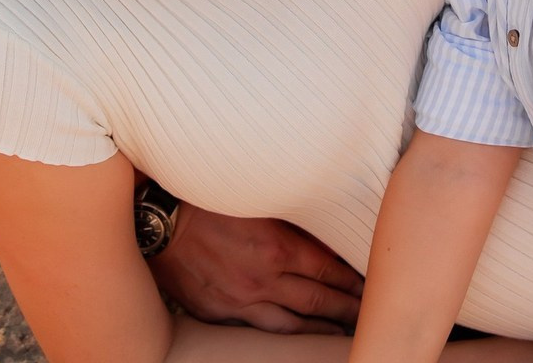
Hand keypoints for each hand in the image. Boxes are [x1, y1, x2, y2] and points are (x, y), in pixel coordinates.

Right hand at [149, 209, 363, 333]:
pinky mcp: (220, 312)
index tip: (370, 283)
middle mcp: (263, 278)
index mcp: (277, 246)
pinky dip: (282, 333)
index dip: (352, 280)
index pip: (328, 269)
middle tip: (367, 314)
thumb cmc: (211, 199)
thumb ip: (292, 217)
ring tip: (341, 332)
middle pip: (317, 300)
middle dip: (346, 308)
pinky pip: (258, 329)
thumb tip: (325, 230)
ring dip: (320, 329)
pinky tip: (295, 333)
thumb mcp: (260, 199)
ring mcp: (241, 300)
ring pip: (292, 324)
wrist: (162, 221)